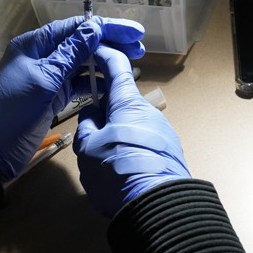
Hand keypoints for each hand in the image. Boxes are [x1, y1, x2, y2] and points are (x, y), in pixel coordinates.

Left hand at [0, 16, 144, 180]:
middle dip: (112, 43)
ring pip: (85, 62)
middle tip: (140, 49)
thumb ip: (71, 53)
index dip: (107, 27)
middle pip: (83, 42)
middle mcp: (44, 55)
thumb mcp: (45, 78)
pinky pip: (81, 82)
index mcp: (37, 44)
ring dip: (108, 61)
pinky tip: (115, 83)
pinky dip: (98, 81)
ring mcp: (50, 75)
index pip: (77, 27)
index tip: (135, 32)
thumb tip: (96, 28)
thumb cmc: (13, 109)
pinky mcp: (54, 94)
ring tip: (134, 63)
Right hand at [74, 45, 190, 217]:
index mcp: (128, 102)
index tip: (92, 48)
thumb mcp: (89, 147)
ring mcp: (161, 131)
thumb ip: (88, 124)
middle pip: (122, 98)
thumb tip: (93, 113)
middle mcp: (148, 111)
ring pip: (130, 121)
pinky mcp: (167, 151)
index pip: (117, 65)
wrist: (157, 204)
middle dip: (103, 102)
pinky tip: (117, 163)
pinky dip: (127, 142)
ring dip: (114, 126)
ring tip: (98, 150)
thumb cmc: (118, 170)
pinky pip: (141, 138)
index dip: (104, 54)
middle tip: (85, 113)